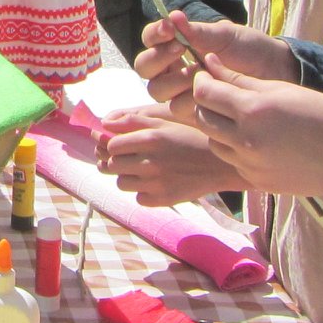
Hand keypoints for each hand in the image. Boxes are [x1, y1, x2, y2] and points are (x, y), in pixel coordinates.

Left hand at [95, 104, 241, 205]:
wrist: (219, 164)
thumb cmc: (189, 138)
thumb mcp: (163, 122)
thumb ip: (131, 121)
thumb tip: (103, 123)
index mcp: (150, 138)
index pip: (111, 146)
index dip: (113, 145)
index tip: (122, 145)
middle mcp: (151, 161)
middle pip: (112, 166)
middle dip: (116, 162)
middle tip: (129, 159)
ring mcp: (156, 183)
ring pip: (122, 184)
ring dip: (128, 177)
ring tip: (144, 170)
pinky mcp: (163, 200)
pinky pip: (138, 198)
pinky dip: (143, 192)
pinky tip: (156, 183)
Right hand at [133, 10, 297, 104]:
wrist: (276, 71)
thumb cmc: (250, 49)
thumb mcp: (225, 36)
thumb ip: (198, 31)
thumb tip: (173, 15)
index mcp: (176, 46)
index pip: (150, 39)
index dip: (154, 34)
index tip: (169, 28)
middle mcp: (173, 69)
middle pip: (145, 67)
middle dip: (158, 57)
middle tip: (180, 48)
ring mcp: (181, 92)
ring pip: (157, 90)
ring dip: (174, 78)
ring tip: (199, 71)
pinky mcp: (194, 112)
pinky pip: (178, 107)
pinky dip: (191, 98)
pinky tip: (209, 89)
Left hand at [187, 55, 322, 196]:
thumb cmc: (320, 113)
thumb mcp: (281, 89)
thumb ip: (239, 79)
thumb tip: (209, 63)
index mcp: (252, 110)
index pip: (204, 92)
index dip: (202, 81)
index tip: (208, 76)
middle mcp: (245, 139)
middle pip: (201, 118)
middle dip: (206, 104)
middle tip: (220, 96)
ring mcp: (249, 163)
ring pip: (213, 142)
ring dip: (218, 129)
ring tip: (240, 120)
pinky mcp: (256, 180)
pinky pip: (232, 161)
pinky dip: (236, 149)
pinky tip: (256, 142)